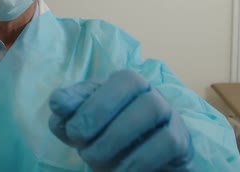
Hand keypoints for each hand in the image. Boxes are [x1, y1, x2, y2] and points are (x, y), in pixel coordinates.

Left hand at [48, 70, 193, 170]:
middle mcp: (151, 90)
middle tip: (83, 149)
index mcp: (126, 82)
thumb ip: (69, 109)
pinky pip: (166, 142)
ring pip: (151, 108)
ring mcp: (170, 114)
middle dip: (99, 116)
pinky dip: (138, 161)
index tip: (72, 132)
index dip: (92, 103)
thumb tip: (58, 102)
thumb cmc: (105, 135)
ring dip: (117, 138)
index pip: (116, 78)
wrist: (135, 166)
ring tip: (97, 162)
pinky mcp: (182, 142)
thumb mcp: (82, 121)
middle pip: (133, 83)